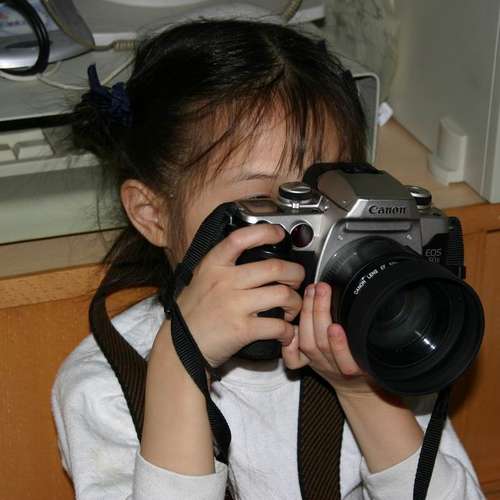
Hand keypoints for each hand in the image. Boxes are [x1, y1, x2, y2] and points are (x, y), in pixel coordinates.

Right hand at [174, 224, 304, 367]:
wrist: (180, 347)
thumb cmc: (193, 314)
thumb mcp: (200, 279)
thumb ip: (222, 265)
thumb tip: (249, 251)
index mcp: (213, 265)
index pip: (240, 238)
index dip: (265, 232)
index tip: (279, 234)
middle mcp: (224, 281)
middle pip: (275, 268)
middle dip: (295, 273)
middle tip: (297, 280)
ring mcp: (234, 305)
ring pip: (282, 295)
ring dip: (295, 302)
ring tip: (292, 308)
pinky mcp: (242, 330)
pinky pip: (277, 326)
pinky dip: (288, 330)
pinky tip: (285, 332)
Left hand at [282, 282, 376, 396]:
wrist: (356, 386)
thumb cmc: (367, 361)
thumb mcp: (375, 349)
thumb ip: (370, 331)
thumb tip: (368, 301)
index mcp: (358, 367)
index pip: (348, 361)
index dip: (339, 345)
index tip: (336, 327)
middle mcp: (336, 367)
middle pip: (322, 343)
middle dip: (320, 312)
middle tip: (322, 288)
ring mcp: (319, 364)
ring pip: (308, 344)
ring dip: (307, 314)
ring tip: (311, 291)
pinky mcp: (307, 363)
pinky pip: (293, 360)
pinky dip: (289, 344)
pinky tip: (291, 323)